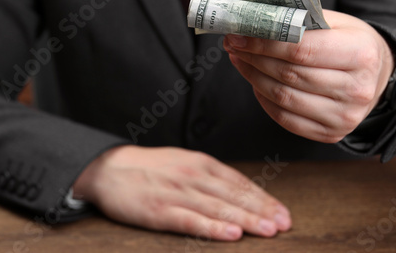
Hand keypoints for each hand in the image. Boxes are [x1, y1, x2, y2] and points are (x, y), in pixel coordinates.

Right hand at [73, 145, 290, 240]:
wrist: (110, 169)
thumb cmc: (151, 168)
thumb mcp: (184, 162)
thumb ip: (210, 176)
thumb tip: (238, 191)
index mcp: (201, 164)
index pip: (239, 182)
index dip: (263, 198)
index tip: (282, 212)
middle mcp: (193, 176)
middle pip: (234, 195)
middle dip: (262, 210)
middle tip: (284, 224)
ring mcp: (177, 193)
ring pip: (219, 208)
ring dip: (246, 219)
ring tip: (268, 230)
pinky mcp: (160, 211)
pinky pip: (191, 220)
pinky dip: (213, 227)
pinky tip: (231, 234)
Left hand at [223, 10, 394, 143]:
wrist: (377, 76)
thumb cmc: (352, 43)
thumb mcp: (336, 22)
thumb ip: (300, 21)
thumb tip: (253, 20)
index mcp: (362, 54)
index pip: (301, 50)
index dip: (264, 43)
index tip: (239, 34)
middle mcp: (356, 90)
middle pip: (288, 74)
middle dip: (253, 58)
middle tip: (233, 44)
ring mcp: (345, 116)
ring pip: (283, 97)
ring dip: (253, 77)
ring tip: (240, 60)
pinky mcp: (331, 133)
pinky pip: (285, 118)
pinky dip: (264, 99)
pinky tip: (256, 81)